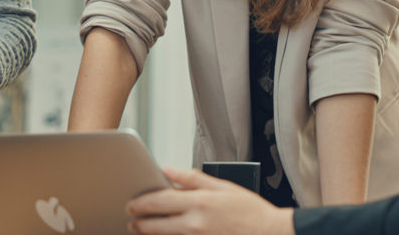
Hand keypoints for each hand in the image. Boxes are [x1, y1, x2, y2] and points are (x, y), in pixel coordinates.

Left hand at [126, 166, 294, 234]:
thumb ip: (192, 178)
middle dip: (141, 221)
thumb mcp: (222, 186)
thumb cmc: (250, 210)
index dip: (143, 202)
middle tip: (129, 217)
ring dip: (150, 232)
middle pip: (158, 222)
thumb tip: (168, 170)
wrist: (269, 233)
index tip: (132, 203)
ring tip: (139, 228)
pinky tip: (164, 234)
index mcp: (200, 202)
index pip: (162, 200)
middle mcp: (196, 223)